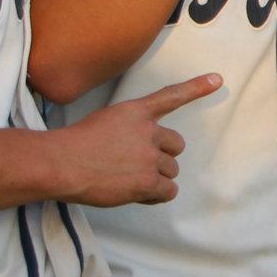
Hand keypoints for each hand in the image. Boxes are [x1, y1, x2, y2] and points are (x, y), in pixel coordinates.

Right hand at [52, 73, 221, 206]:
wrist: (59, 164)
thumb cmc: (71, 147)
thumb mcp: (101, 123)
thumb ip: (124, 132)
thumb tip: (134, 154)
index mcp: (135, 112)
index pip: (171, 96)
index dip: (196, 87)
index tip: (218, 80)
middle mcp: (148, 131)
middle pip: (176, 146)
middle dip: (161, 157)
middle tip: (134, 164)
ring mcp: (150, 156)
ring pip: (171, 170)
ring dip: (156, 178)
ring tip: (127, 179)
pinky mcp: (148, 181)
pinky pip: (168, 191)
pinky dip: (156, 196)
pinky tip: (136, 194)